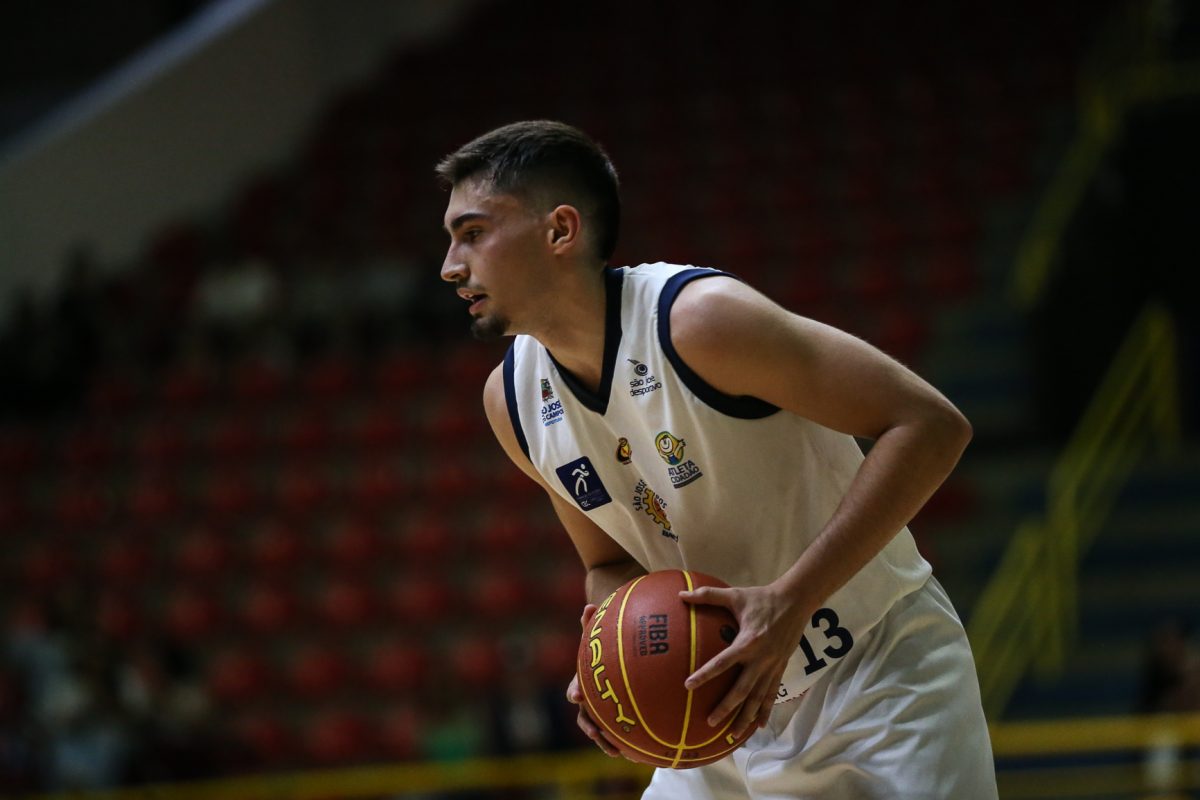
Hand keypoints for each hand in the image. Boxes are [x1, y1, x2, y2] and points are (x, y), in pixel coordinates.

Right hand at [567, 603, 620, 756]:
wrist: (608, 656)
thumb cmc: (604, 643)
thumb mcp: (599, 633)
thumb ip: (593, 624)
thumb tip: (589, 606)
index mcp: (583, 681)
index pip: (575, 688)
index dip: (575, 692)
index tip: (577, 696)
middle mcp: (590, 699)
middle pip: (586, 716)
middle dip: (591, 728)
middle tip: (598, 734)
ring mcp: (602, 710)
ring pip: (601, 730)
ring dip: (606, 742)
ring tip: (618, 753)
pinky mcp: (615, 718)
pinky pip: (620, 733)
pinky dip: (627, 743)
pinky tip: (641, 752)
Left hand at [679, 582, 808, 739]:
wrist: (796, 602)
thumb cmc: (762, 598)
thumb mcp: (735, 595)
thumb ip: (708, 596)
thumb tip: (681, 594)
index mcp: (748, 642)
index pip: (723, 662)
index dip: (705, 674)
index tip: (688, 685)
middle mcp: (761, 658)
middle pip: (742, 689)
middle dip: (726, 707)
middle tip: (710, 722)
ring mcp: (772, 666)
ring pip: (758, 697)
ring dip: (745, 717)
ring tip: (733, 735)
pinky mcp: (781, 668)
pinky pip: (772, 694)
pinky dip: (765, 711)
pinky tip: (758, 726)